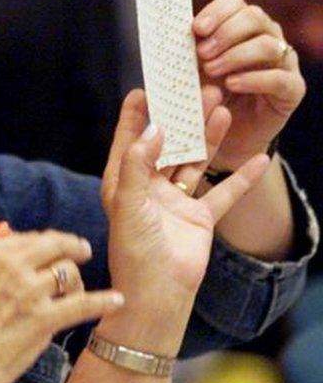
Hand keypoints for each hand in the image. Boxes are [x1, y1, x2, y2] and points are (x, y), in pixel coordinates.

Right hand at [0, 231, 123, 382]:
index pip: (26, 238)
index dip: (44, 242)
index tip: (51, 246)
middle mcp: (11, 267)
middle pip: (53, 245)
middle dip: (71, 245)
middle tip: (81, 250)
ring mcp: (30, 292)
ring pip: (68, 272)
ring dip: (79, 278)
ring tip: (83, 285)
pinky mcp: (45, 320)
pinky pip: (84, 305)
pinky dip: (104, 302)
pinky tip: (117, 301)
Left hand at [100, 90, 268, 329]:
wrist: (156, 294)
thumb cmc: (133, 250)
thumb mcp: (128, 202)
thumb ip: (138, 163)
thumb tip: (154, 128)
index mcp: (123, 182)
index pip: (130, 140)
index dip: (136, 114)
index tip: (145, 88)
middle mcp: (148, 187)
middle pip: (168, 144)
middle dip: (182, 118)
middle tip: (199, 90)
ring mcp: (175, 201)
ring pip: (196, 161)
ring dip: (210, 138)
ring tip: (224, 109)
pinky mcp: (199, 218)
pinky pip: (223, 192)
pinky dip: (240, 177)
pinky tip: (259, 157)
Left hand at [194, 0, 305, 169]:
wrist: (223, 133)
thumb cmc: (205, 95)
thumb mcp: (190, 71)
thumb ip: (183, 53)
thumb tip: (164, 36)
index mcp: (240, 25)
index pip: (233, 3)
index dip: (216, 12)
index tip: (196, 29)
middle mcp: (266, 37)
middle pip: (253, 17)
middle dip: (225, 33)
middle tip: (201, 54)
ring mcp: (283, 61)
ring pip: (267, 45)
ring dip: (235, 55)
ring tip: (212, 71)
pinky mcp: (291, 89)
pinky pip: (279, 77)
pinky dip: (253, 78)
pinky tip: (231, 84)